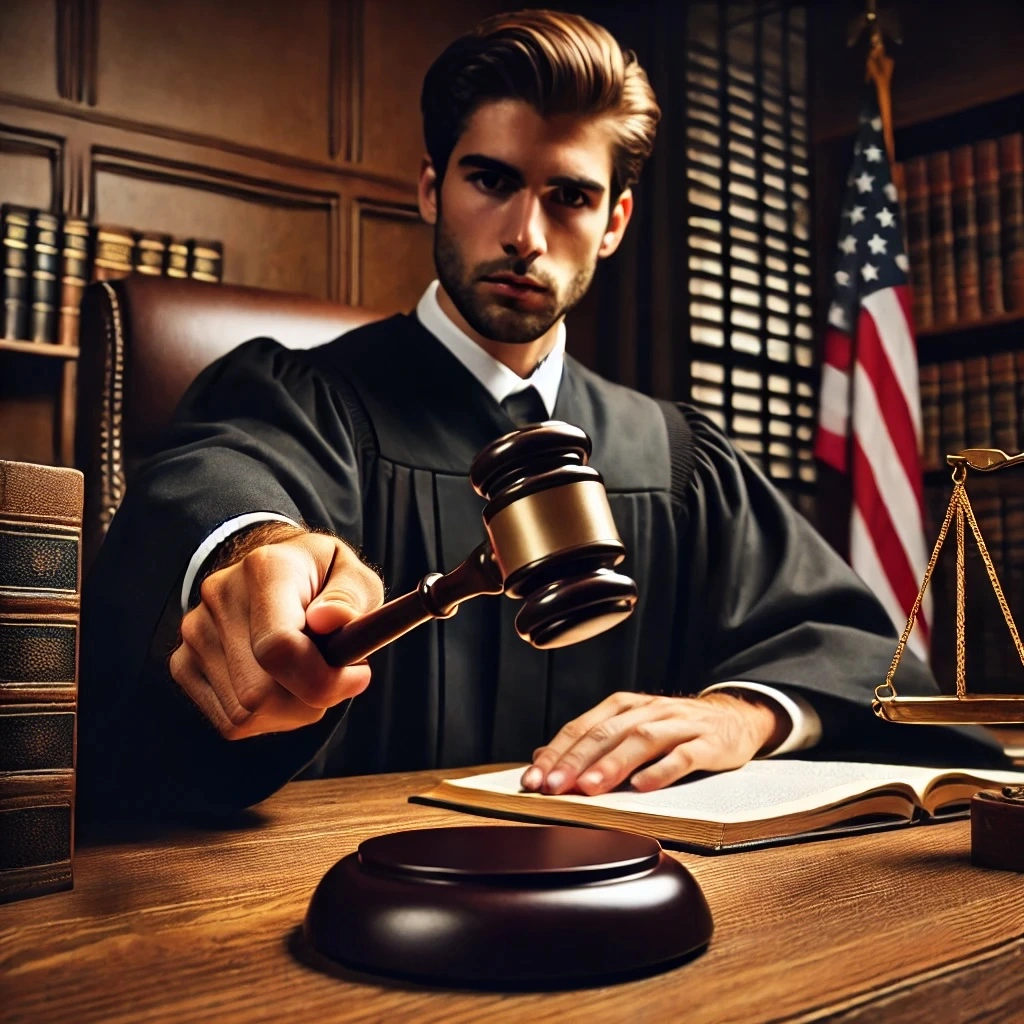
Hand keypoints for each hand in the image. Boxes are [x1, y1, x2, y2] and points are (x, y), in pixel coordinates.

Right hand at [170, 525, 383, 739]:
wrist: (275, 571)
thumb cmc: (323, 579)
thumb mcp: (355, 575)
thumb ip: (351, 596)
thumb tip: (330, 620)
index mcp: (266, 569)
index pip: (279, 646)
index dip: (321, 679)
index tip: (357, 674)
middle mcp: (219, 598)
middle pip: (260, 693)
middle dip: (311, 699)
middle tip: (337, 675)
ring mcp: (195, 632)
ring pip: (245, 714)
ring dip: (291, 710)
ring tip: (307, 674)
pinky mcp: (183, 662)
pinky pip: (229, 720)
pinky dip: (265, 717)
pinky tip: (281, 685)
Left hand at [520, 691, 785, 795]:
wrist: (735, 717)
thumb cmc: (674, 729)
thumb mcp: (630, 728)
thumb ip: (589, 742)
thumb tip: (540, 759)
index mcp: (624, 706)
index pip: (583, 727)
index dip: (557, 753)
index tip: (534, 779)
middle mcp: (648, 710)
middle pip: (607, 733)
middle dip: (577, 761)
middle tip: (554, 787)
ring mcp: (679, 724)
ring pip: (642, 740)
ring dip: (613, 764)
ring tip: (590, 788)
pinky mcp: (708, 743)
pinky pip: (684, 755)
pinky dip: (663, 770)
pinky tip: (643, 787)